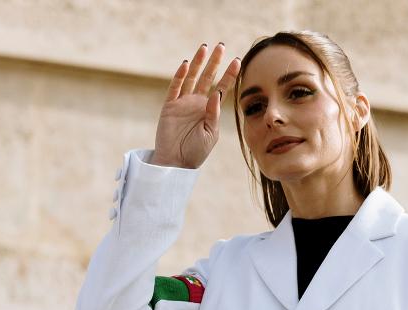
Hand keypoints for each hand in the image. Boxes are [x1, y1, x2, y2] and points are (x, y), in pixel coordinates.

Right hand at [151, 42, 241, 169]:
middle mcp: (197, 103)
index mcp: (210, 110)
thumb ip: (213, 114)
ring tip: (204, 48)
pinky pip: (175, 87)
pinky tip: (187, 65)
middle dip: (214, 62)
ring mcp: (183, 103)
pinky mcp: (170, 106)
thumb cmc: (196, 152)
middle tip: (221, 46)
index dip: (229, 75)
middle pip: (207, 78)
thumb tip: (217, 94)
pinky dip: (180, 76)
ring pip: (192, 78)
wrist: (176, 164)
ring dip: (198, 63)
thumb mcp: (210, 134)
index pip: (222, 88)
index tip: (238, 61)